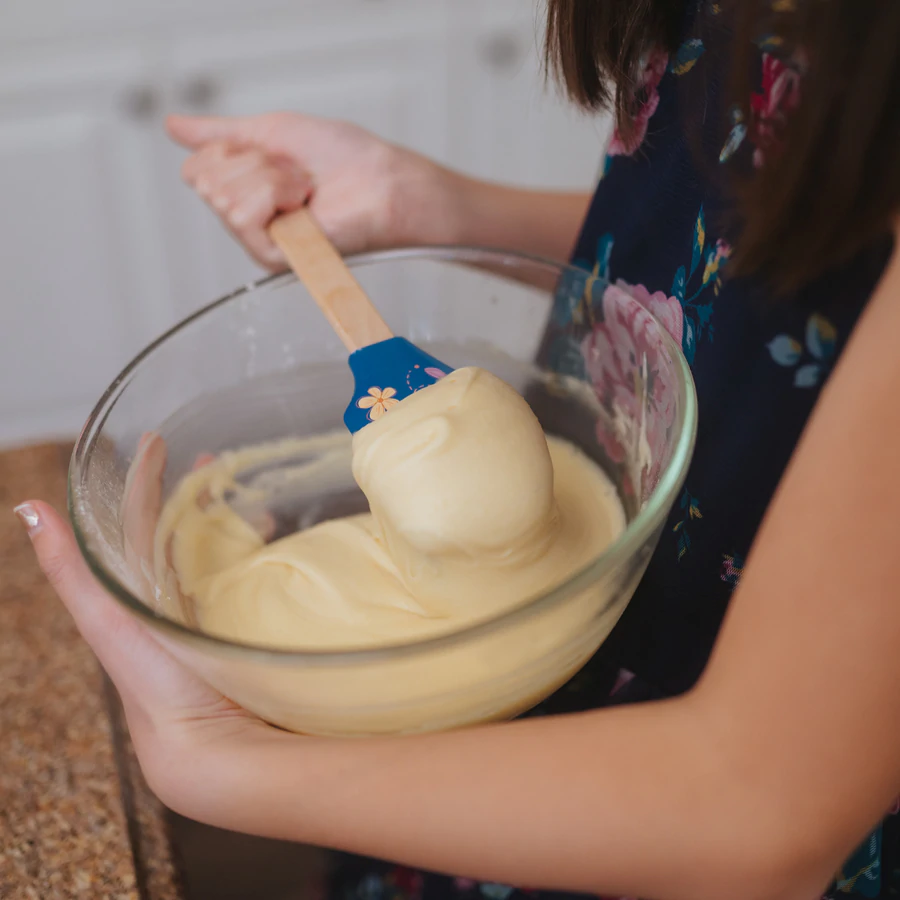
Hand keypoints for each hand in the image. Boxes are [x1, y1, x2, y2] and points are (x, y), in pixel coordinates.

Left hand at [14, 449, 281, 825]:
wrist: (208, 746)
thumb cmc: (155, 684)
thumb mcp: (106, 617)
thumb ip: (70, 567)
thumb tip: (26, 507)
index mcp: (137, 588)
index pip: (142, 518)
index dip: (150, 478)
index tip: (163, 440)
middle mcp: (172, 595)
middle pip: (184, 529)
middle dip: (198, 491)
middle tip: (220, 460)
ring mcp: (212, 610)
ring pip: (220, 550)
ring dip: (233, 521)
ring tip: (257, 499)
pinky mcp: (244, 624)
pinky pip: (251, 575)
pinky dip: (262, 555)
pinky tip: (282, 545)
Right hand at [167, 112, 464, 270]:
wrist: (379, 181)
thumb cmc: (342, 158)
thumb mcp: (272, 131)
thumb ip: (220, 133)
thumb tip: (172, 125)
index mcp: (244, 192)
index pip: (196, 168)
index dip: (232, 149)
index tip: (275, 154)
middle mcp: (247, 221)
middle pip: (204, 181)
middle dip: (253, 163)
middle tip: (294, 175)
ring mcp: (258, 242)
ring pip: (222, 198)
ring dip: (270, 179)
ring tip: (304, 190)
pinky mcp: (273, 258)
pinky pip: (242, 216)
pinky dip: (275, 195)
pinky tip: (303, 206)